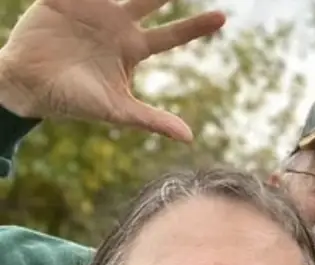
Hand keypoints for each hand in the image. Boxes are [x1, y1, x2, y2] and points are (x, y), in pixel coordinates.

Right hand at [0, 0, 225, 141]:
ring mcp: (92, 10)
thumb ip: (152, 119)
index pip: (172, 35)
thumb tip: (189, 138)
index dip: (196, 26)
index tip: (223, 17)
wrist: (28, 87)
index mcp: (133, 48)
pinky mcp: (64, 1)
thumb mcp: (117, 110)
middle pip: (151, 0)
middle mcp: (118, 26)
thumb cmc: (74, 101)